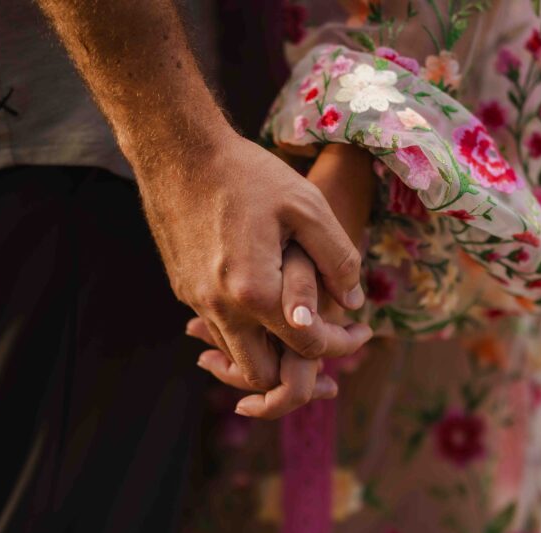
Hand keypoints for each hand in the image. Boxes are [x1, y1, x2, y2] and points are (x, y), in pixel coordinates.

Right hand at [188, 143, 376, 417]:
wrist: (178, 151)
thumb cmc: (247, 173)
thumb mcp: (307, 206)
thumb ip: (337, 257)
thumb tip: (354, 301)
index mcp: (255, 291)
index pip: (305, 345)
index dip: (341, 345)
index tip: (362, 333)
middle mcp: (220, 306)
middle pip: (261, 374)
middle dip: (297, 370)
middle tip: (328, 347)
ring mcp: (196, 300)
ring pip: (233, 357)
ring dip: (266, 354)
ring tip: (299, 331)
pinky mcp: (183, 287)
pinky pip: (216, 329)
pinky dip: (242, 333)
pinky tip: (265, 308)